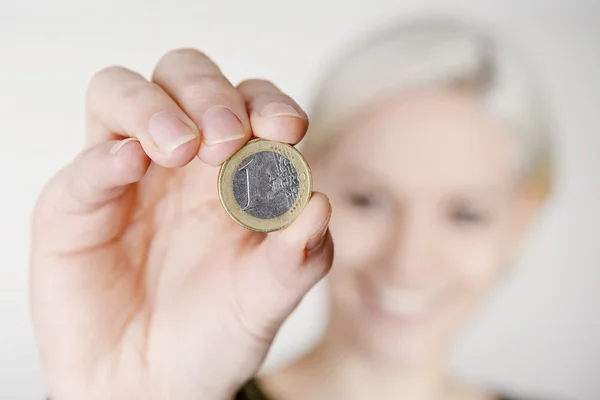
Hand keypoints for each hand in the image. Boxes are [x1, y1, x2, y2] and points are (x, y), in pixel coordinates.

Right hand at [30, 48, 332, 399]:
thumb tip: (319, 205)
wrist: (153, 387)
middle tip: (228, 141)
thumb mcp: (268, 300)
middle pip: (185, 77)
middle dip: (211, 95)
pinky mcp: (76, 205)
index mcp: (234, 171)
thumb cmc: (215, 335)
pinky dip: (108, 155)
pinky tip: (133, 165)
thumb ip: (299, 256)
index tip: (285, 130)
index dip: (268, 103)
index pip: (250, 103)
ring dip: (155, 107)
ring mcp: (125, 175)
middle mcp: (181, 161)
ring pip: (122, 93)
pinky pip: (86, 161)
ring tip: (181, 148)